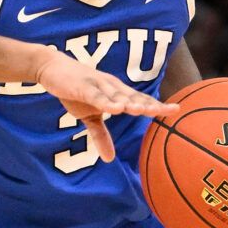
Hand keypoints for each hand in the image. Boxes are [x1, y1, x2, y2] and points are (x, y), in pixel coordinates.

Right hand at [35, 55, 177, 163]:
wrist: (52, 67)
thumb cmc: (75, 90)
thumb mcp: (88, 116)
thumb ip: (100, 136)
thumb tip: (110, 160)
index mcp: (116, 93)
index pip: (140, 100)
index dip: (157, 106)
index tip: (176, 110)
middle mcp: (112, 87)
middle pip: (134, 97)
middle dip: (150, 105)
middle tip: (168, 111)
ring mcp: (98, 85)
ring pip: (117, 96)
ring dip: (131, 103)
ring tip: (144, 111)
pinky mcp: (82, 87)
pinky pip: (96, 96)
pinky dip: (106, 101)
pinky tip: (115, 108)